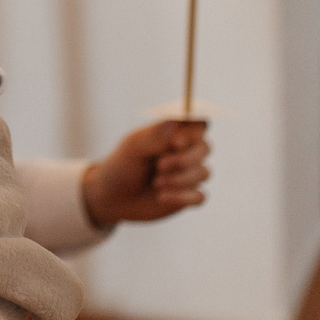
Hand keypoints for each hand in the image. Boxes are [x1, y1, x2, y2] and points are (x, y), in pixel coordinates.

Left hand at [81, 119, 210, 229]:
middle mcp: (187, 152)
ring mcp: (189, 174)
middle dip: (185, 158)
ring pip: (203, 173)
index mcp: (175, 133)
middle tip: (159, 165)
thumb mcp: (134, 147)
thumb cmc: (124, 164)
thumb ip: (155, 135)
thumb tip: (176, 122)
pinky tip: (161, 197)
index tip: (176, 142)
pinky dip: (182, 197)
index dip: (194, 132)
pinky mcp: (188, 197)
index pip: (199, 123)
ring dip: (180, 179)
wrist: (114, 196)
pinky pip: (200, 197)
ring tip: (156, 182)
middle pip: (205, 148)